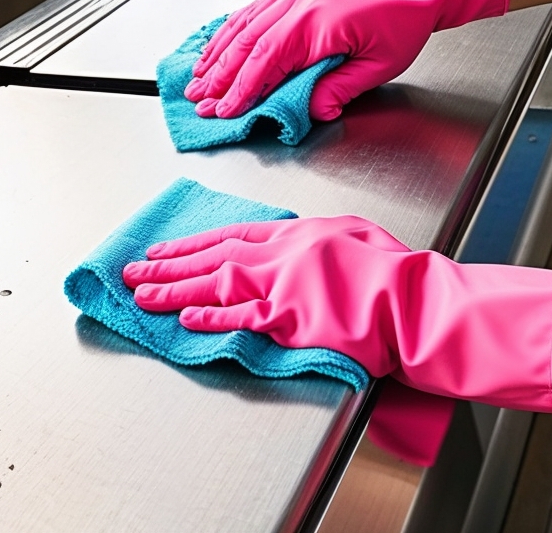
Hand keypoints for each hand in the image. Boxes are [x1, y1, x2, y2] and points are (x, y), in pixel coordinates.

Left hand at [123, 213, 551, 415]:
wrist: (417, 301)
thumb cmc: (395, 272)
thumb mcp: (354, 234)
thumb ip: (317, 239)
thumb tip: (294, 244)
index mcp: (300, 233)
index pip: (235, 235)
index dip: (195, 243)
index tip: (166, 248)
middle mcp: (285, 254)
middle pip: (215, 256)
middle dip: (170, 263)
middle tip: (134, 268)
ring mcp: (285, 286)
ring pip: (216, 284)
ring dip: (174, 289)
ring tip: (141, 293)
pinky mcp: (291, 319)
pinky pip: (240, 318)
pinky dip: (209, 318)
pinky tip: (183, 319)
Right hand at [186, 0, 507, 121]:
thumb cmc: (404, 24)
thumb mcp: (379, 66)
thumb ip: (340, 88)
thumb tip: (309, 109)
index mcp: (319, 25)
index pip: (268, 63)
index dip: (240, 90)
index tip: (223, 110)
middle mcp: (302, 1)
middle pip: (249, 43)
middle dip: (220, 75)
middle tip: (199, 98)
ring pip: (247, 22)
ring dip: (220, 51)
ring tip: (199, 75)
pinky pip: (259, 5)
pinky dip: (236, 25)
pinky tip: (222, 41)